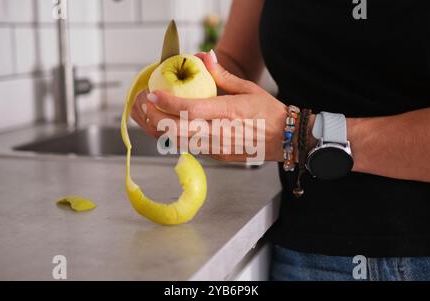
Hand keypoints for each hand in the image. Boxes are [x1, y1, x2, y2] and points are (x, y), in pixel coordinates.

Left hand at [131, 52, 287, 162]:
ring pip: (180, 142)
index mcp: (229, 113)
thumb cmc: (268, 113)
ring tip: (150, 115)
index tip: (153, 94)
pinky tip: (168, 126)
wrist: (284, 139)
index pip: (191, 110)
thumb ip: (222, 75)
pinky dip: (175, 137)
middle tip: (146, 105)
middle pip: (178, 130)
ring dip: (160, 129)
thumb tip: (204, 57)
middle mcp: (221, 133)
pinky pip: (190, 148)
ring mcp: (218, 148)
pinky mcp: (217, 156)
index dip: (168, 103)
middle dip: (156, 118)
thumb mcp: (248, 88)